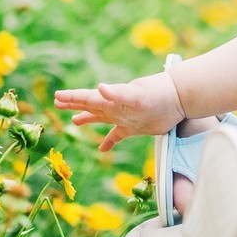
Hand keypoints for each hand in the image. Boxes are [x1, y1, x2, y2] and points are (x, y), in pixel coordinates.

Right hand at [54, 72, 184, 151]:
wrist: (179, 98)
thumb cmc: (158, 94)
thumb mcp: (137, 94)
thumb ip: (118, 93)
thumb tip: (100, 88)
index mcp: (113, 99)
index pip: (88, 97)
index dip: (72, 98)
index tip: (57, 96)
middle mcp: (116, 106)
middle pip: (91, 105)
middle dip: (75, 104)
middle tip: (58, 102)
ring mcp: (125, 117)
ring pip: (101, 118)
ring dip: (88, 119)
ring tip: (74, 121)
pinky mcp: (135, 127)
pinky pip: (118, 136)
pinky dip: (109, 142)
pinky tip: (102, 149)